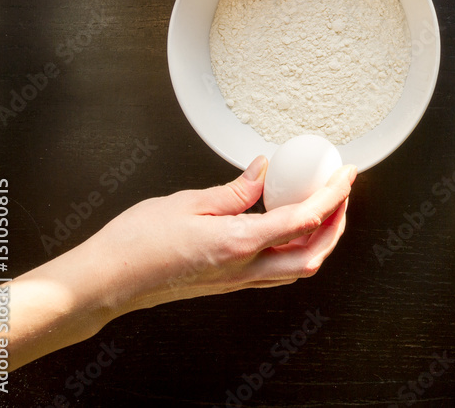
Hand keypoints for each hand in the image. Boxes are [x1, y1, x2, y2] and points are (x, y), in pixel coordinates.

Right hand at [0, 157, 355, 384]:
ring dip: (321, 240)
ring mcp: (238, 280)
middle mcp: (245, 268)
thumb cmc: (136, 243)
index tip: (347, 174)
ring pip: (299, 268)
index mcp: (239, 243)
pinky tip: (291, 229)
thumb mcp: (188, 203)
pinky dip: (297, 249)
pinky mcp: (229, 284)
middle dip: (338, 224)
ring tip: (325, 208)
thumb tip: (265, 170)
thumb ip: (235, 190)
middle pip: (314, 254)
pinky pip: (277, 271)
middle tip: (342, 193)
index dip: (333, 195)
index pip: (304, 219)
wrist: (107, 282)